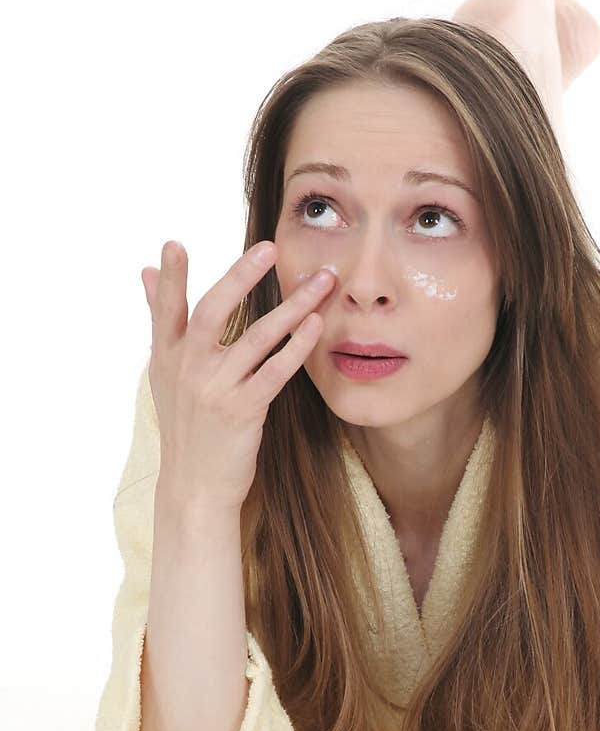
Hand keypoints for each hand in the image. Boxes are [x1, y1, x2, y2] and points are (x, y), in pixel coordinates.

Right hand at [142, 239, 334, 511]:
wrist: (194, 487)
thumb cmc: (185, 424)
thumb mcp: (164, 372)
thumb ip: (161, 318)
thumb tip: (148, 270)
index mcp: (166, 356)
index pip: (165, 309)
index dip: (171, 278)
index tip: (174, 244)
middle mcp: (187, 369)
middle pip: (211, 313)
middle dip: (240, 278)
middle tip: (267, 248)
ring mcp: (215, 390)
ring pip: (255, 338)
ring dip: (292, 307)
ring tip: (321, 283)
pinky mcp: (243, 411)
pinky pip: (274, 372)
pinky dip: (296, 348)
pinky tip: (315, 327)